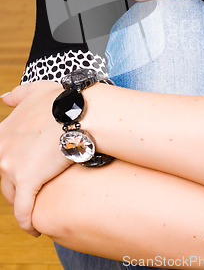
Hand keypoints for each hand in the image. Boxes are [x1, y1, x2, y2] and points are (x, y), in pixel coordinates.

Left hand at [0, 81, 70, 235]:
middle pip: (3, 178)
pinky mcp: (27, 181)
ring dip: (21, 203)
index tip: (21, 171)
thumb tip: (3, 98)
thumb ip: (17, 95)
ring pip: (11, 195)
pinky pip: (23, 210)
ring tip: (34, 208)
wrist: (80, 112)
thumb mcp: (36, 90)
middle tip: (31, 190)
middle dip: (15, 186)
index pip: (0, 157)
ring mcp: (11, 166)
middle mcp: (2, 149)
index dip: (10, 167)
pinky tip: (33, 229)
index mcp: (3, 131)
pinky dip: (26, 222)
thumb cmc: (63, 100)